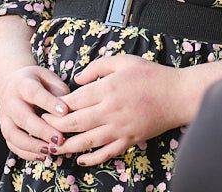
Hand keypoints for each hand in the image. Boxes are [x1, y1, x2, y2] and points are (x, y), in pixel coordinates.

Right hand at [0, 65, 71, 160]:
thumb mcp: (48, 77)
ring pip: (13, 134)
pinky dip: (26, 153)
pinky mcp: (5, 130)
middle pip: (23, 117)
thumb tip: (68, 110)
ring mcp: (5, 117)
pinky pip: (12, 145)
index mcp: (22, 84)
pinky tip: (43, 156)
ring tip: (51, 150)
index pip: (34, 93)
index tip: (64, 112)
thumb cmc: (37, 82)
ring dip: (32, 145)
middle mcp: (10, 101)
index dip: (49, 103)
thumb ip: (58, 90)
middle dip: (42, 130)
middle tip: (60, 139)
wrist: (11, 83)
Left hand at [44, 55, 190, 166]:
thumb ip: (97, 67)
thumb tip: (77, 80)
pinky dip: (92, 158)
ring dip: (67, 145)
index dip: (57, 106)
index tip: (46, 108)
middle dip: (55, 126)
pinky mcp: (129, 139)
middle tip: (43, 127)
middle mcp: (111, 110)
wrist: (178, 95)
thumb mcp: (124, 61)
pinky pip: (107, 153)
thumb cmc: (152, 75)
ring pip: (87, 141)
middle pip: (75, 122)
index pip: (74, 100)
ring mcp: (120, 128)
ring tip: (54, 146)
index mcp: (108, 89)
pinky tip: (81, 159)